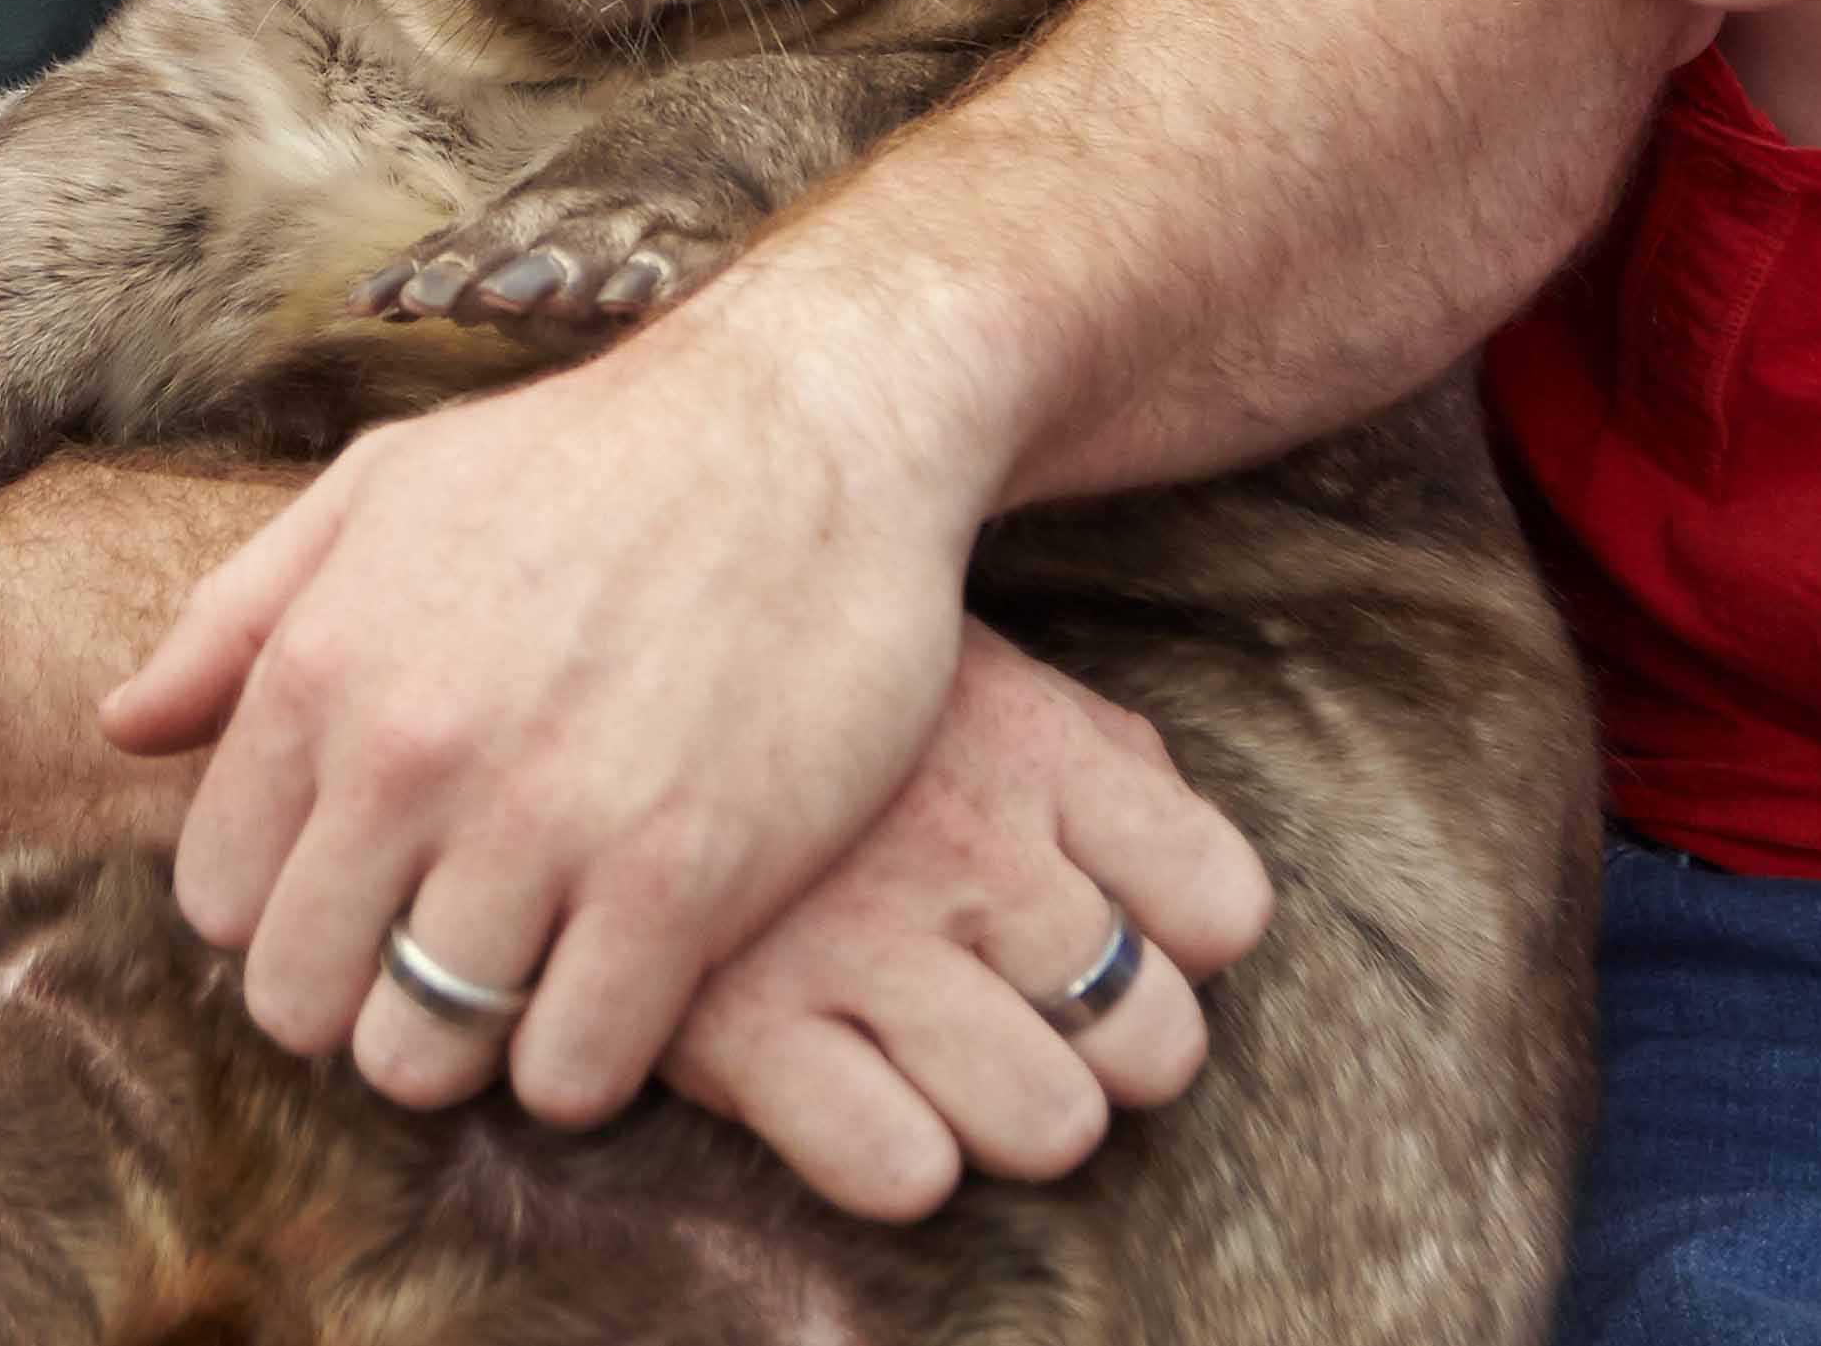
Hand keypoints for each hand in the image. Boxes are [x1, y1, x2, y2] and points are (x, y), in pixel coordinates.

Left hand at [104, 314, 1007, 1129]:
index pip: (218, 900)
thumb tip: (124, 727)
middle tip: (434, 955)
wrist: (806, 422)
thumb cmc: (587, 456)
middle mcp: (411, 756)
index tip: (358, 893)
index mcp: (322, 668)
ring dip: (466, 1042)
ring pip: (424, 1054)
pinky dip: (579, 1063)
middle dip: (355, 998)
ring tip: (522, 977)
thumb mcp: (384, 487)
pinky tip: (612, 990)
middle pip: (300, 1000)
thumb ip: (240, 615)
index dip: (282, 914)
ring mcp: (547, 825)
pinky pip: (570, 1071)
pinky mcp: (682, 881)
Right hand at [652, 631, 1261, 1214]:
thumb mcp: (984, 674)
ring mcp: (865, 942)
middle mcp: (973, 851)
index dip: (1177, 941)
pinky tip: (853, 1093)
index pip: (1225, 912)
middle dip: (1105, 1051)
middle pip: (1157, 1047)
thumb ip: (1105, 766)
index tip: (1105, 925)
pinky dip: (896, 1157)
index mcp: (1041, 752)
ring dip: (1015, 1114)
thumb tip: (1192, 897)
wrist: (595, 652)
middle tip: (1020, 1013)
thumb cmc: (811, 676)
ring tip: (942, 1060)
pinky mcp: (748, 1026)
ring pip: (1052, 1125)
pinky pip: (899, 1168)